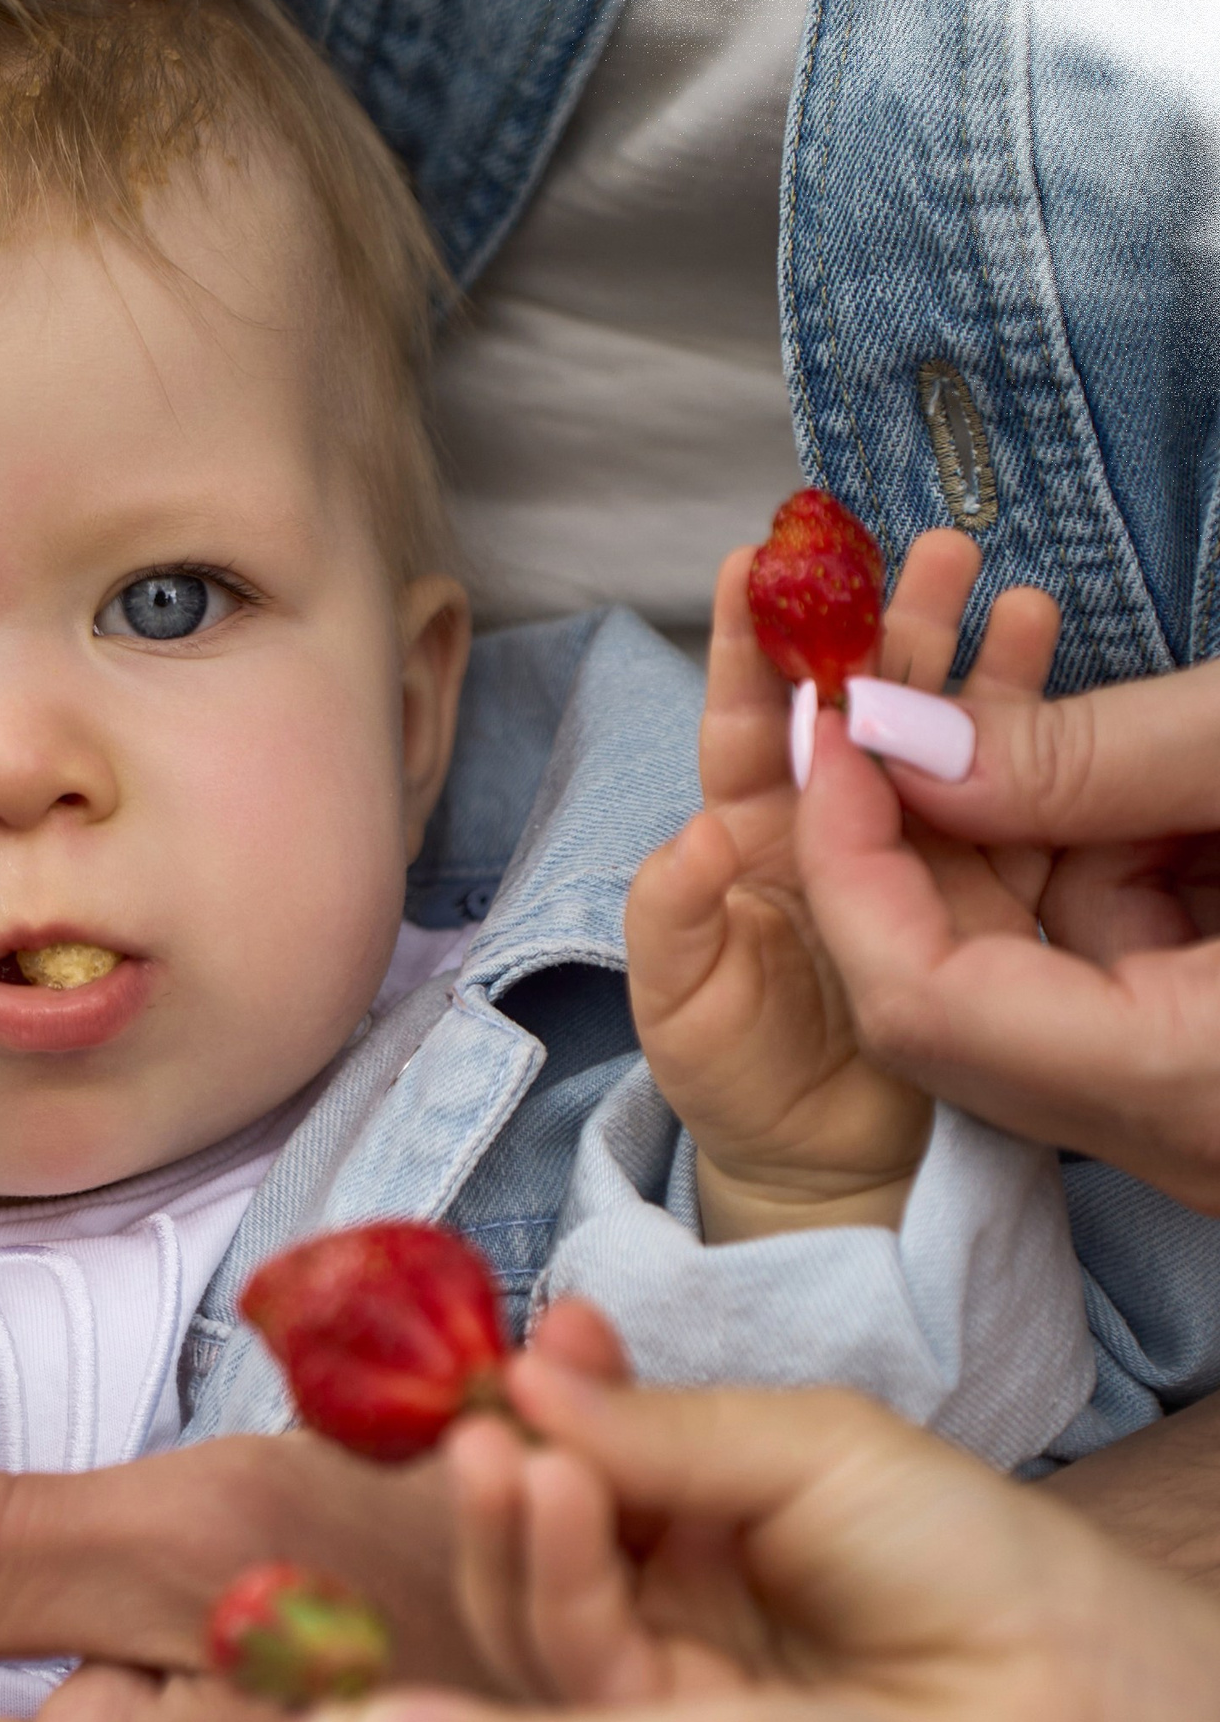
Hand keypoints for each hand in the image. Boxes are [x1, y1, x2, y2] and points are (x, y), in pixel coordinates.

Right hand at [443, 1323, 1219, 1721]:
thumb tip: (527, 1371)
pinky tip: (554, 1502)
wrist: (1087, 1703)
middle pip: (536, 1549)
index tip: (508, 1349)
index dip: (537, 1407)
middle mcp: (672, 1609)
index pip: (584, 1464)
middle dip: (499, 1471)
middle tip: (481, 1413)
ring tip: (506, 1453)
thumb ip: (669, 1428)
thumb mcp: (817, 1450)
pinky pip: (577, 1683)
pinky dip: (553, 1585)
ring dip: (509, 1528)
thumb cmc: (980, 1561)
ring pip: (533, 1620)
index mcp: (709, 1523)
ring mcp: (665, 1695)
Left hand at [623, 533, 1054, 1239]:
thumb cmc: (737, 1083)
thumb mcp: (681, 1009)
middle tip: (924, 548)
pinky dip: (1033, 733)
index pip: (749, 725)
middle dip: (883, 623)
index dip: (751, 645)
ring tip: (1000, 584)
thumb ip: (672, 920)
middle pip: (856, 706)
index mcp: (747, 835)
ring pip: (938, 735)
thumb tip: (693, 838)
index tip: (760, 562)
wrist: (829, 1173)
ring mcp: (919, 853)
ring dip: (967, 656)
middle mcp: (833, 827)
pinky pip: (1015, 800)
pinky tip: (1049, 660)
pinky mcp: (991, 893)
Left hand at [797, 635, 1219, 1208]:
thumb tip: (917, 750)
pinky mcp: (1215, 1060)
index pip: (916, 997)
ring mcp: (1194, 1104)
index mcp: (1175, 1086)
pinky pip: (1108, 961)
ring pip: (1029, 962)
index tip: (837, 723)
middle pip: (951, 990)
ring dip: (1004, 805)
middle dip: (900, 814)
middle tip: (885, 653)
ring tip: (1010, 626)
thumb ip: (1089, 764)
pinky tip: (1124, 743)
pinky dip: (1089, 847)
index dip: (849, 852)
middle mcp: (1172, 1127)